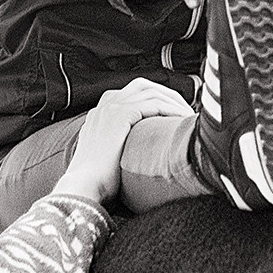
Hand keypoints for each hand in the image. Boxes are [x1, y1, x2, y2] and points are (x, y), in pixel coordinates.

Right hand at [53, 79, 193, 204]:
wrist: (84, 187)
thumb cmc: (97, 181)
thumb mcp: (107, 156)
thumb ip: (120, 144)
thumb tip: (143, 150)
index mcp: (101, 114)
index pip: (132, 93)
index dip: (155, 97)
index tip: (172, 110)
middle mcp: (104, 106)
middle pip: (142, 86)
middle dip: (166, 94)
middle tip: (184, 109)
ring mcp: (111, 108)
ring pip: (150, 92)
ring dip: (173, 101)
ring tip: (187, 115)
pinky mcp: (120, 115)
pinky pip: (153, 104)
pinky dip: (171, 109)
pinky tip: (181, 119)